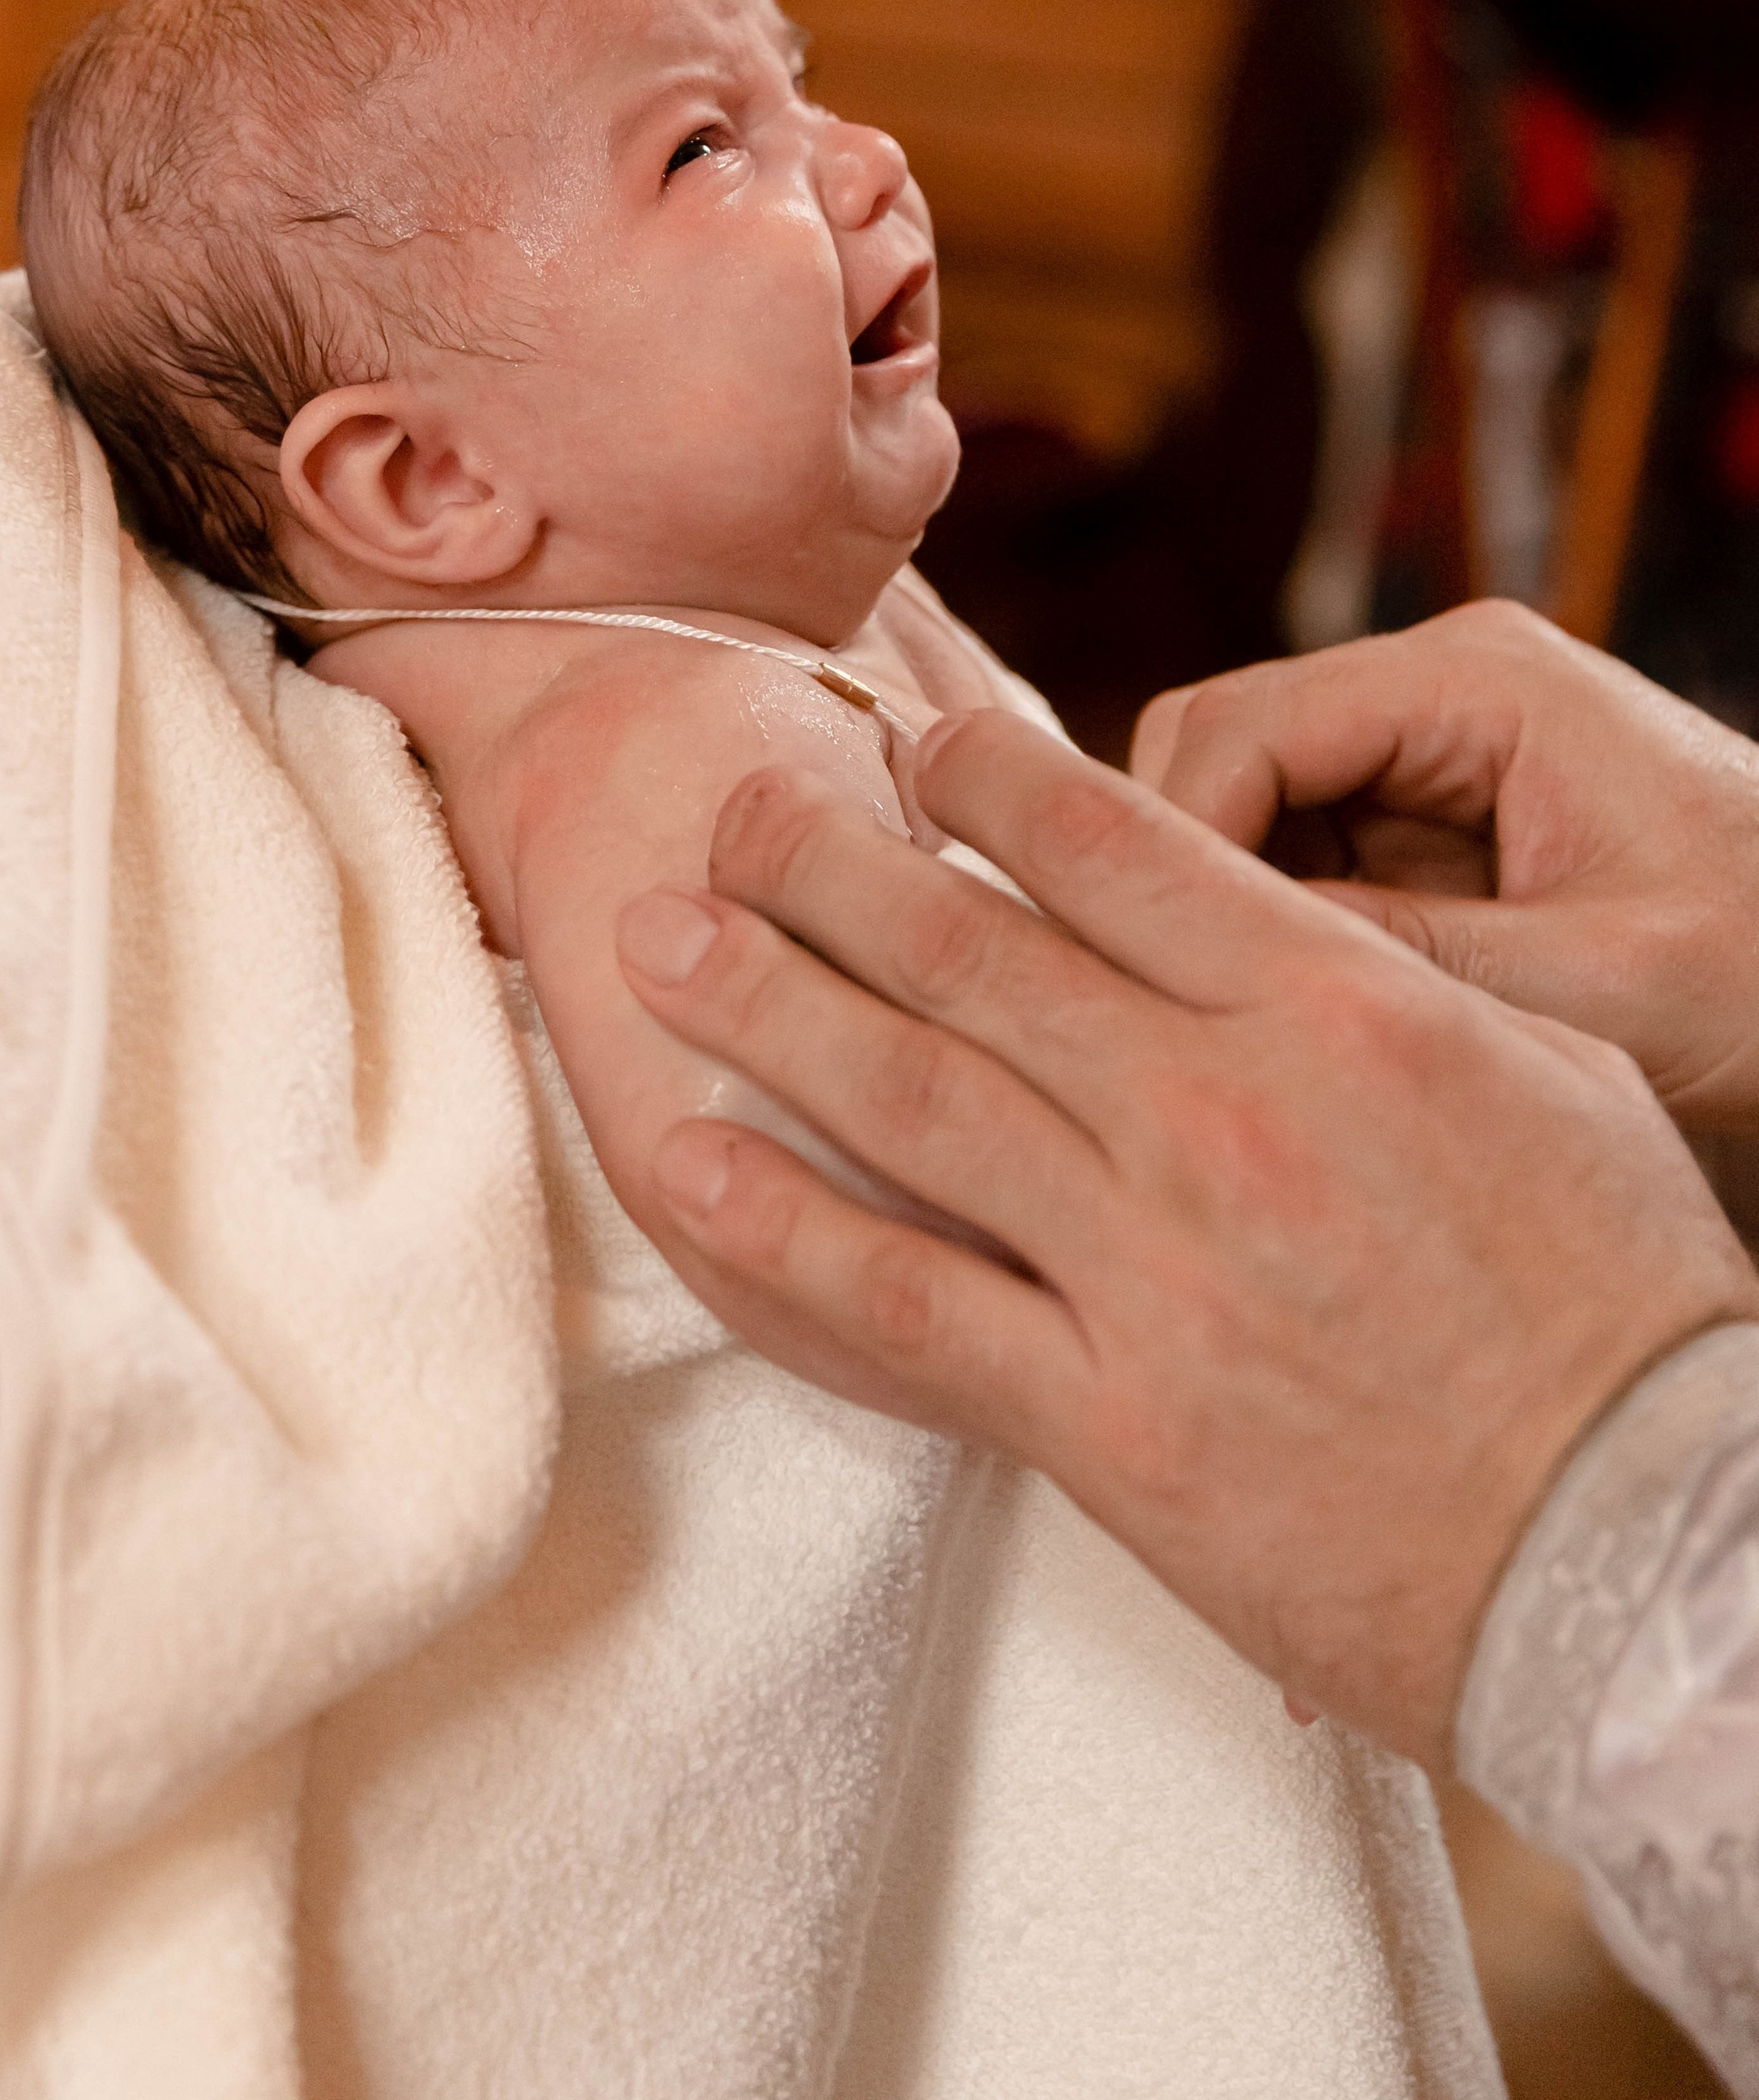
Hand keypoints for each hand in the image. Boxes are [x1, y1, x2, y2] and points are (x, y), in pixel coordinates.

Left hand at [615, 713, 1758, 1769]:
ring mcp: (1153, 1266)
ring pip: (911, 1098)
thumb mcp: (1539, 1072)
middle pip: (970, 949)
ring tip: (655, 941)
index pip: (1111, 843)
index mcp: (1334, 1006)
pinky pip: (908, 1302)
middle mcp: (1221, 1112)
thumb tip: (1258, 904)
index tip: (903, 749)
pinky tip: (691, 1162)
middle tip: (723, 812)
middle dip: (820, 866)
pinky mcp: (1111, 1418)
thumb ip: (1382, 975)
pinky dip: (783, 1229)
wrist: (1646, 1551)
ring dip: (764, 1005)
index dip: (979, 777)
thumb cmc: (1617, 1303)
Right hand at [1135, 599, 1758, 1133]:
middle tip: (1190, 1015)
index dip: (1170, 845)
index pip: (1235, 726)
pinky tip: (1319, 1029)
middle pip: (1216, 754)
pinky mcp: (1438, 822)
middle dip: (1188, 880)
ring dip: (1239, 916)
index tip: (1161, 972)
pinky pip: (1307, 862)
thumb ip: (1412, 958)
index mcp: (1481, 680)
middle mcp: (1442, 689)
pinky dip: (1290, 938)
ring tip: (1261, 1037)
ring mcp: (1436, 752)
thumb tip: (1220, 959)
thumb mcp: (1605, 984)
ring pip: (1245, 813)